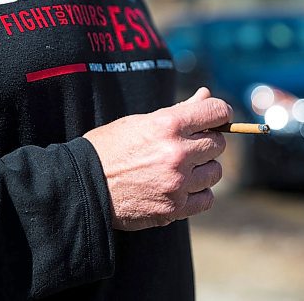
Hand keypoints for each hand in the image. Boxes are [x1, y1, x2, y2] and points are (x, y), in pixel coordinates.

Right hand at [83, 87, 231, 230]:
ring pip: (215, 172)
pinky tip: (182, 188)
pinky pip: (207, 199)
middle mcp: (177, 153)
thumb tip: (207, 95)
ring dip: (204, 169)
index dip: (220, 113)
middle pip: (219, 143)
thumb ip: (179, 110)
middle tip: (188, 146)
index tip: (216, 118)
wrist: (83, 185)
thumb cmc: (111, 147)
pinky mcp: (174, 208)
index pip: (216, 111)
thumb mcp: (141, 121)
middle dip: (207, 142)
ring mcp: (177, 183)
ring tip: (182, 169)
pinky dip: (199, 193)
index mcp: (168, 125)